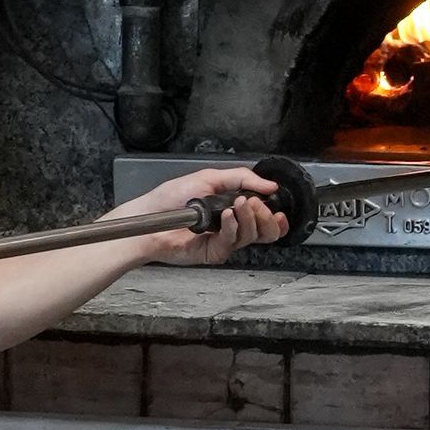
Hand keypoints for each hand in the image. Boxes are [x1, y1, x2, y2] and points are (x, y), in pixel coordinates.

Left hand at [112, 167, 290, 267]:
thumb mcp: (210, 177)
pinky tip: (228, 216)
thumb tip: (270, 184)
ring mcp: (224, 241)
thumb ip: (242, 178)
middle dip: (266, 217)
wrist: (151, 217)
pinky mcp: (214, 252)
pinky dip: (233, 227)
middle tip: (256, 204)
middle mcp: (232, 227)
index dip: (276, 217)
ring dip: (250, 219)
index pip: (264, 218)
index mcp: (234, 209)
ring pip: (252, 236)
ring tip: (240, 205)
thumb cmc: (172, 197)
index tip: (279, 209)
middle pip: (265, 231)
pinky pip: (232, 242)